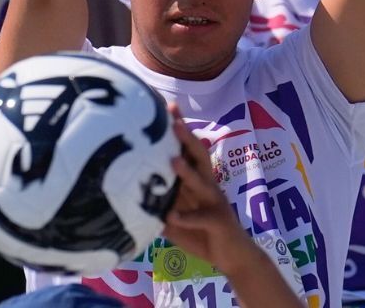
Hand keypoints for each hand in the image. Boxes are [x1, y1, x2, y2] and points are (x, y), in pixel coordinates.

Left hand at [160, 111, 253, 266]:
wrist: (234, 257)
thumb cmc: (202, 233)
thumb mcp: (178, 215)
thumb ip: (161, 202)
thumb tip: (131, 194)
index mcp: (199, 181)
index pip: (190, 150)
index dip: (181, 130)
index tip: (168, 108)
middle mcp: (209, 186)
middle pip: (199, 156)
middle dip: (187, 138)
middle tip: (173, 121)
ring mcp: (216, 203)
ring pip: (202, 183)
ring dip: (187, 172)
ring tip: (173, 159)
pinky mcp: (219, 222)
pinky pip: (202, 218)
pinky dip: (187, 217)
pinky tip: (172, 215)